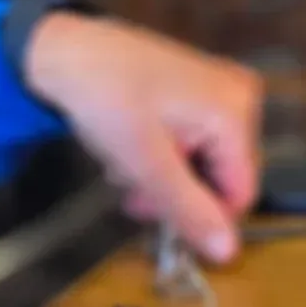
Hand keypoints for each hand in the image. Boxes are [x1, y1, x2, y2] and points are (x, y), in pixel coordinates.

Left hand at [25, 13, 262, 262]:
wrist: (66, 51)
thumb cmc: (106, 101)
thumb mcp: (148, 167)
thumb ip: (191, 211)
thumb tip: (228, 254)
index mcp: (235, 115)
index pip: (238, 195)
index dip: (201, 218)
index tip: (156, 218)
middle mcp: (239, 100)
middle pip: (221, 181)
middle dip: (176, 196)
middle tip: (133, 195)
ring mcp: (219, 94)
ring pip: (202, 169)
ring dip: (163, 182)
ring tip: (125, 170)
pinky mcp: (198, 95)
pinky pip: (192, 147)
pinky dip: (162, 160)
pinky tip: (133, 151)